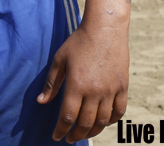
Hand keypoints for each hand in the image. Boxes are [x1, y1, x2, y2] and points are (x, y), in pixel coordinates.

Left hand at [38, 23, 129, 142]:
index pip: (67, 116)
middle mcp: (94, 91)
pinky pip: (119, 111)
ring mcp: (110, 90)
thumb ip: (51, 83)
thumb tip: (41, 101)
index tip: (56, 136)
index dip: (60, 130)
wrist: (105, 29)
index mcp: (76, 85)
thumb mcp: (60, 59)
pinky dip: (111, 121)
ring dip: (92, 132)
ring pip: (102, 121)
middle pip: (85, 123)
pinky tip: (103, 122)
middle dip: (76, 135)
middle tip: (69, 138)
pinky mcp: (122, 87)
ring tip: (85, 133)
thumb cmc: (79, 41)